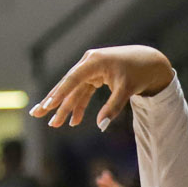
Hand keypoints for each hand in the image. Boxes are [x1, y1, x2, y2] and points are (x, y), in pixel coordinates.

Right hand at [31, 46, 174, 131]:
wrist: (150, 62)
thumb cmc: (139, 73)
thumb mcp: (127, 90)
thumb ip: (113, 107)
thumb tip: (101, 125)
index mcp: (95, 61)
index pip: (73, 78)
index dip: (60, 92)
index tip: (49, 105)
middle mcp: (89, 63)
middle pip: (67, 84)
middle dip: (53, 101)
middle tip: (37, 114)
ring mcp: (91, 69)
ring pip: (73, 90)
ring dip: (65, 108)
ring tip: (54, 123)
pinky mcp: (95, 76)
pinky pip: (83, 92)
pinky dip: (79, 106)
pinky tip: (74, 121)